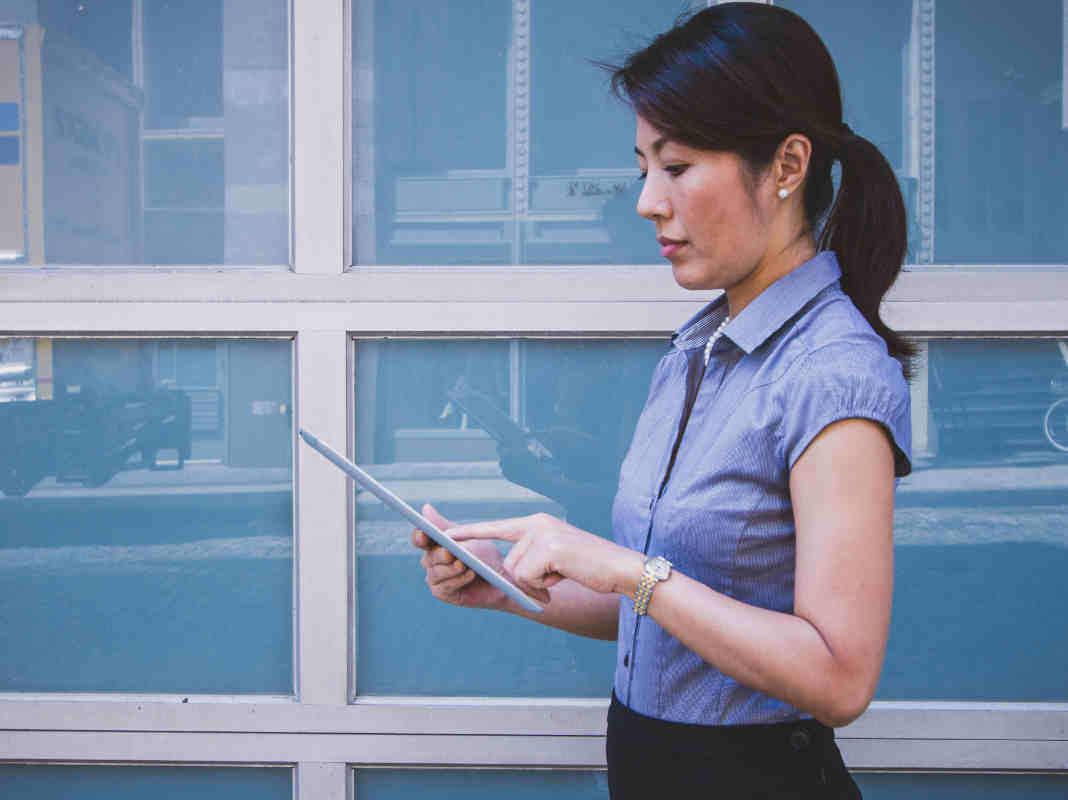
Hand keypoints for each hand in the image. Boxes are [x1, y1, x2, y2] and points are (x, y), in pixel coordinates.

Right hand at [411, 504, 517, 610]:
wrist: (502, 578)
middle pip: (428, 557)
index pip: (420, 539)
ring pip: (435, 573)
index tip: (424, 533)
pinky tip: (471, 574)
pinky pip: (445, 586)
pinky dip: (458, 579)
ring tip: (466, 564)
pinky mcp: (443, 592)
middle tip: (450, 552)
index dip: (419, 536)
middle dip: (440, 554)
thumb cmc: (484, 554)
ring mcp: (436, 578)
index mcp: (435, 544)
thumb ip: (445, 526)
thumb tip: (425, 508)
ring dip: (452, 568)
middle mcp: (431, 561)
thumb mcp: (468, 536)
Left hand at [448, 512, 642, 599]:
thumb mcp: (556, 559)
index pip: (497, 526)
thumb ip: (532, 558)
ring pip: (517, 572)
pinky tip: (565, 575)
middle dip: (527, 580)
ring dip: (537, 583)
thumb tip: (510, 574)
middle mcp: (537, 523)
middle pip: (509, 562)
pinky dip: (544, 586)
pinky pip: (528, 578)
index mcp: (537, 523)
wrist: (620, 568)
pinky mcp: (549, 549)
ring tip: (563, 574)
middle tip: (553, 580)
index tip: (445, 533)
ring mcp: (543, 534)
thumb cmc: (590, 567)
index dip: (471, 531)